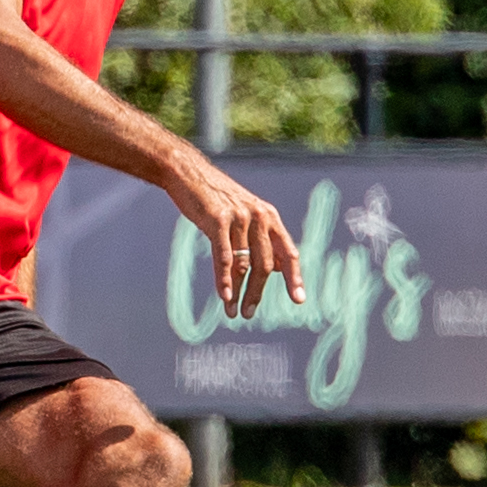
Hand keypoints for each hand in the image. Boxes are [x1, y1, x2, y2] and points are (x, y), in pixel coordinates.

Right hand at [171, 157, 302, 316]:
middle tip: (249, 314)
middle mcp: (259, 217)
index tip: (299, 300)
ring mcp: (239, 218)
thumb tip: (275, 269)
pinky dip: (224, 279)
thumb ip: (260, 239)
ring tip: (232, 311)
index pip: (288, 252)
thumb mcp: (244, 214)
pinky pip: (224, 256)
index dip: (294, 277)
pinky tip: (224, 296)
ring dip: (238, 292)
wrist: (188, 173)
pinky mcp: (218, 220)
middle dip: (257, 293)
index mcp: (269, 216)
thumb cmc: (215, 198)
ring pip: (243, 265)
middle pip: (265, 265)